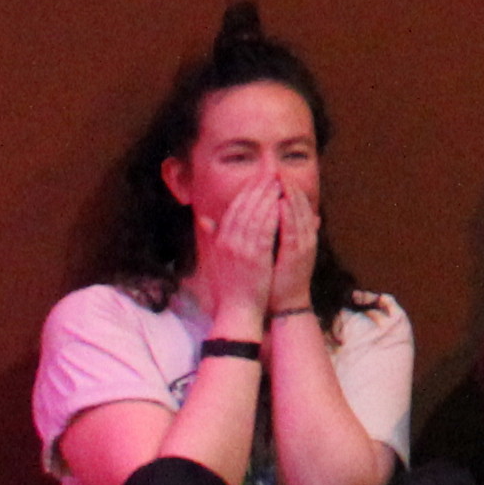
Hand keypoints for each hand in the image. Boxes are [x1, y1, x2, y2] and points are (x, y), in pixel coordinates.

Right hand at [196, 186, 282, 340]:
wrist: (238, 310)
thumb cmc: (232, 286)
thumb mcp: (218, 259)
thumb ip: (213, 238)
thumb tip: (203, 219)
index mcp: (220, 241)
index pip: (232, 209)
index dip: (245, 192)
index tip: (257, 179)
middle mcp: (228, 242)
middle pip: (243, 207)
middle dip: (257, 188)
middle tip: (270, 174)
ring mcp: (240, 249)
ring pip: (254, 215)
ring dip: (266, 196)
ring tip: (277, 182)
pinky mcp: (255, 257)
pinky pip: (264, 229)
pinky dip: (272, 214)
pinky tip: (281, 202)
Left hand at [262, 180, 319, 318]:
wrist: (284, 303)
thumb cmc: (276, 278)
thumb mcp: (275, 251)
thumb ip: (274, 234)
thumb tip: (266, 221)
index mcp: (300, 235)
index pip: (296, 206)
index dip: (286, 189)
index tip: (274, 176)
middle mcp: (304, 237)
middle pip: (299, 205)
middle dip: (288, 187)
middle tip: (277, 171)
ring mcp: (303, 244)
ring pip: (298, 213)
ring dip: (290, 195)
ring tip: (280, 179)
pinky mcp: (297, 253)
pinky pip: (293, 229)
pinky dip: (288, 215)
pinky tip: (280, 202)